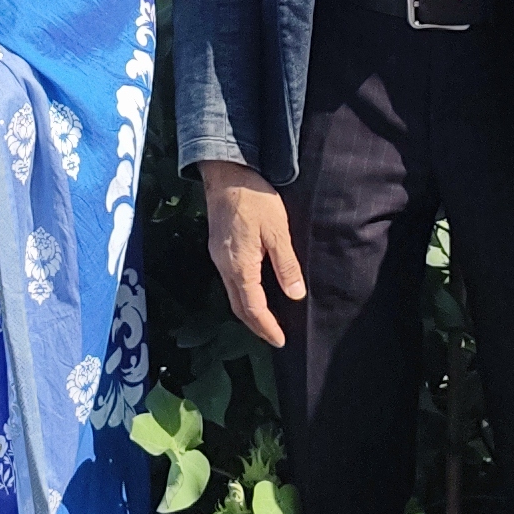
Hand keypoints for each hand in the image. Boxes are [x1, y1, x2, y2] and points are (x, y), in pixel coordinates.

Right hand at [193, 159, 301, 349]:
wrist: (225, 173)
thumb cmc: (253, 198)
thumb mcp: (277, 230)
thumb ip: (286, 264)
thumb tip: (295, 294)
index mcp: (240, 266)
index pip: (252, 308)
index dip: (267, 327)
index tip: (280, 341)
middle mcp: (224, 266)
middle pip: (238, 307)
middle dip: (256, 326)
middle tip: (274, 337)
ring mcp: (218, 257)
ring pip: (232, 294)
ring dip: (249, 312)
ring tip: (267, 321)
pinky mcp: (218, 249)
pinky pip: (230, 281)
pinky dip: (243, 295)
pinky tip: (255, 293)